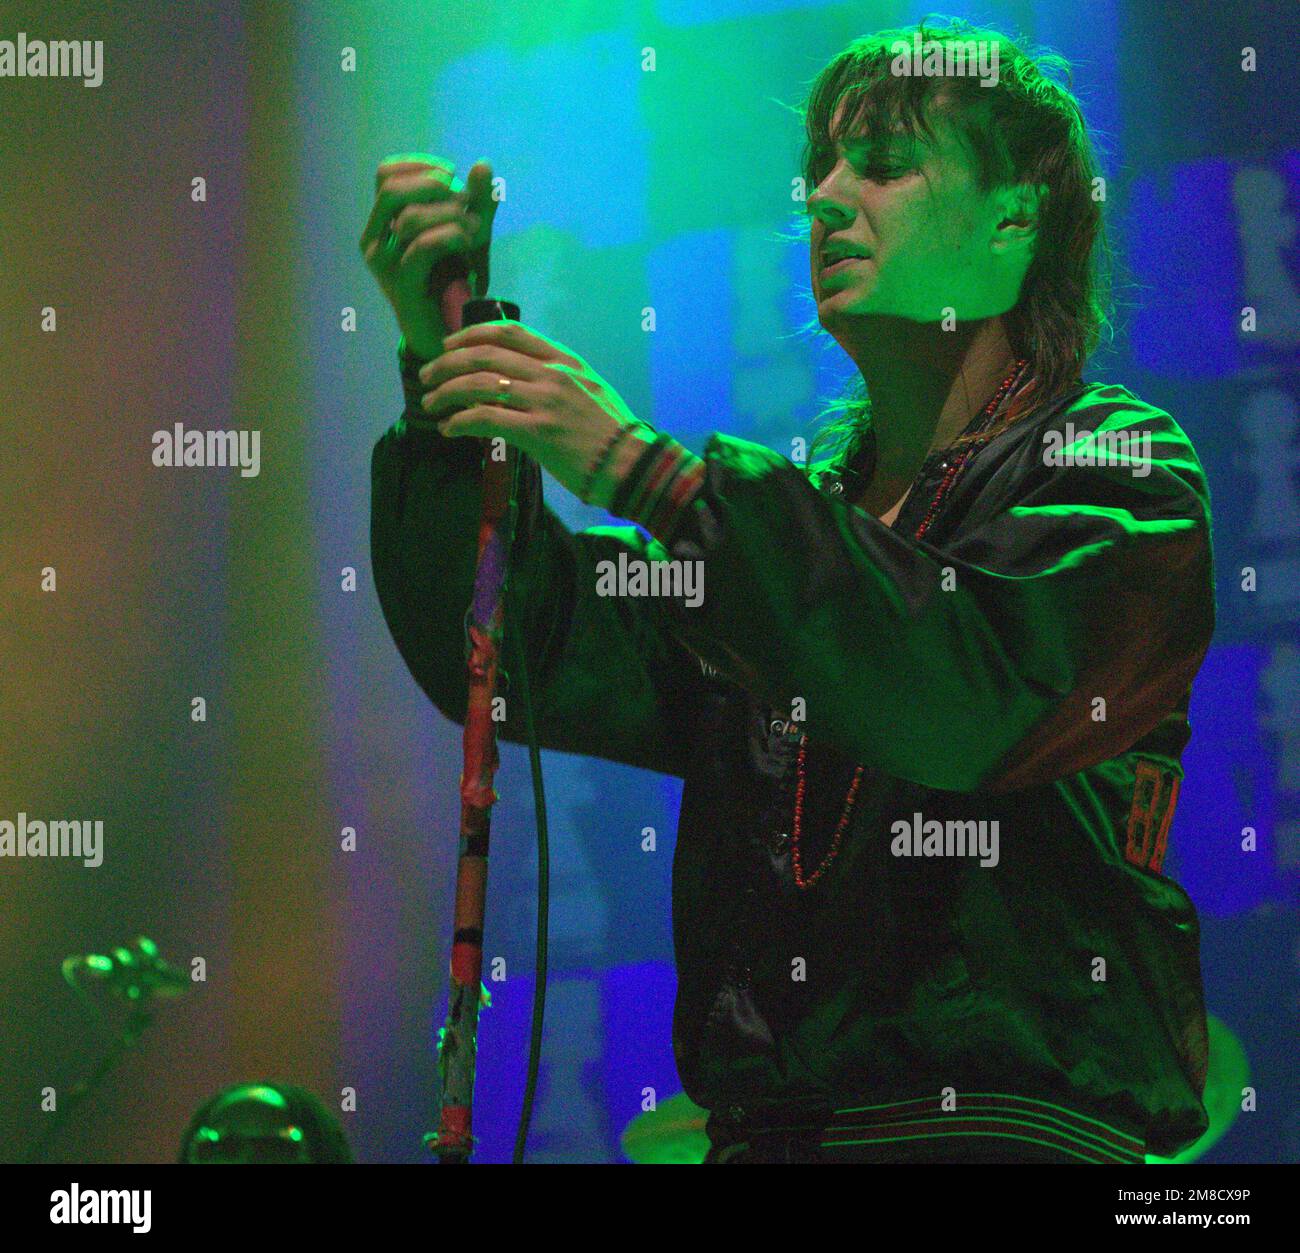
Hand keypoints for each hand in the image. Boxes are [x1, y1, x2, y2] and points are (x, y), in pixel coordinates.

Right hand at [360, 154, 497, 358]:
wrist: (451, 331)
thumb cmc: (456, 280)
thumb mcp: (469, 233)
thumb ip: (478, 201)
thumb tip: (483, 165)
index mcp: (382, 222)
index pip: (385, 174)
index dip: (420, 166)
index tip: (453, 175)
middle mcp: (375, 240)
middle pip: (390, 190)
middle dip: (433, 186)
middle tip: (465, 200)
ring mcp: (384, 264)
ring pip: (409, 218)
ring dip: (450, 215)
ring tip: (477, 228)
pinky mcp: (402, 285)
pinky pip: (422, 247)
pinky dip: (450, 236)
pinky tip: (469, 242)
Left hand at [418, 320, 655, 508]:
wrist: (632, 463)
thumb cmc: (611, 431)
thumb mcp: (589, 389)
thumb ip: (556, 378)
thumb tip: (518, 380)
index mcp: (564, 360)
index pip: (510, 332)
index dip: (472, 333)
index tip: (450, 345)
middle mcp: (552, 374)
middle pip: (485, 354)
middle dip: (447, 363)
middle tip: (427, 376)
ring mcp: (545, 401)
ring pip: (478, 384)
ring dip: (446, 392)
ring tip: (430, 404)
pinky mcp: (538, 432)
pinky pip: (485, 419)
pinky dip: (460, 422)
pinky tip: (449, 429)